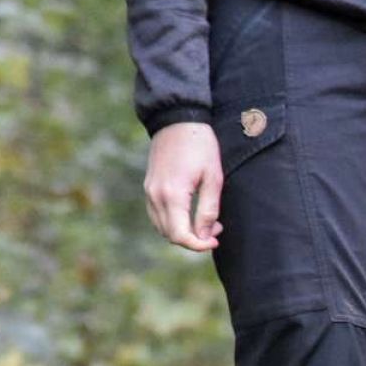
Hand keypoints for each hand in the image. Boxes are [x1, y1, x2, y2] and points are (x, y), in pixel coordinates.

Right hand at [143, 122, 222, 251]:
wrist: (177, 120)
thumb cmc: (200, 146)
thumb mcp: (213, 178)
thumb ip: (208, 209)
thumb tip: (204, 236)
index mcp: (172, 195)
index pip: (180, 236)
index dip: (198, 245)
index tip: (215, 241)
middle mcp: (155, 196)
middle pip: (170, 235)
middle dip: (194, 239)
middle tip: (216, 228)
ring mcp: (149, 192)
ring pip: (162, 227)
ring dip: (184, 232)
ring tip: (208, 221)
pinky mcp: (149, 187)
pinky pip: (158, 215)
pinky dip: (174, 222)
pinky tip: (192, 213)